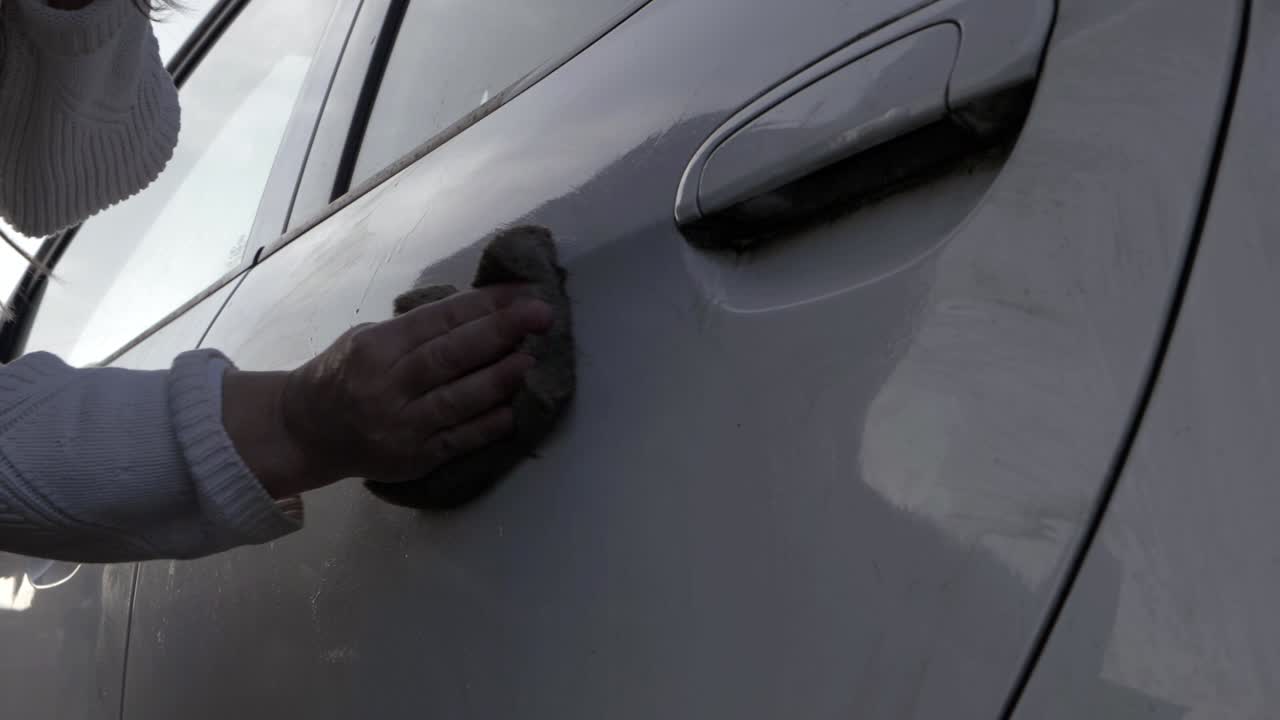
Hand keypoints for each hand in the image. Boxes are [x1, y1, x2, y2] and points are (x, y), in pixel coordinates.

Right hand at [222, 286, 552, 497]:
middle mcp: (386, 387)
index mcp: (374, 348)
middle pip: (449, 356)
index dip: (483, 305)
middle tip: (541, 314)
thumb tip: (484, 312)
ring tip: (531, 359)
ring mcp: (400, 427)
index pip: (437, 321)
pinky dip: (488, 425)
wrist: (306, 432)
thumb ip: (417, 330)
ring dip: (499, 378)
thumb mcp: (367, 338)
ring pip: (457, 400)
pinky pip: (458, 440)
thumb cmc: (344, 374)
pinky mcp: (413, 459)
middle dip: (499, 331)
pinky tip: (513, 410)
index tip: (521, 292)